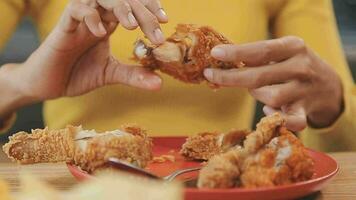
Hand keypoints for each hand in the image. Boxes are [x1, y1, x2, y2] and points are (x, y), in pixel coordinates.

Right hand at [3, 0, 166, 102]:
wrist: (48, 84)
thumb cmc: (77, 73)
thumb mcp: (111, 74)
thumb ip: (134, 75)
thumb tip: (160, 83)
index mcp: (109, 23)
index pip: (133, 6)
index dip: (150, 8)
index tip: (165, 21)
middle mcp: (97, 17)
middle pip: (123, 0)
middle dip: (143, 11)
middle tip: (157, 31)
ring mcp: (80, 20)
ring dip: (120, 7)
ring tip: (133, 25)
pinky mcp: (63, 27)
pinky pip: (76, 11)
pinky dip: (90, 17)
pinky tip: (101, 33)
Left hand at [203, 36, 342, 130]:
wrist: (329, 85)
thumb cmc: (295, 66)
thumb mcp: (283, 52)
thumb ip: (258, 56)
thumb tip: (222, 60)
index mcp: (293, 47)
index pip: (261, 50)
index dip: (236, 53)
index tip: (215, 54)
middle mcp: (301, 67)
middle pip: (259, 76)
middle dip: (231, 77)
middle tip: (211, 75)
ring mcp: (304, 90)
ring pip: (269, 97)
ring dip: (257, 95)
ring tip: (260, 90)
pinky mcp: (306, 111)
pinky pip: (290, 121)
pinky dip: (277, 119)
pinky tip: (269, 113)